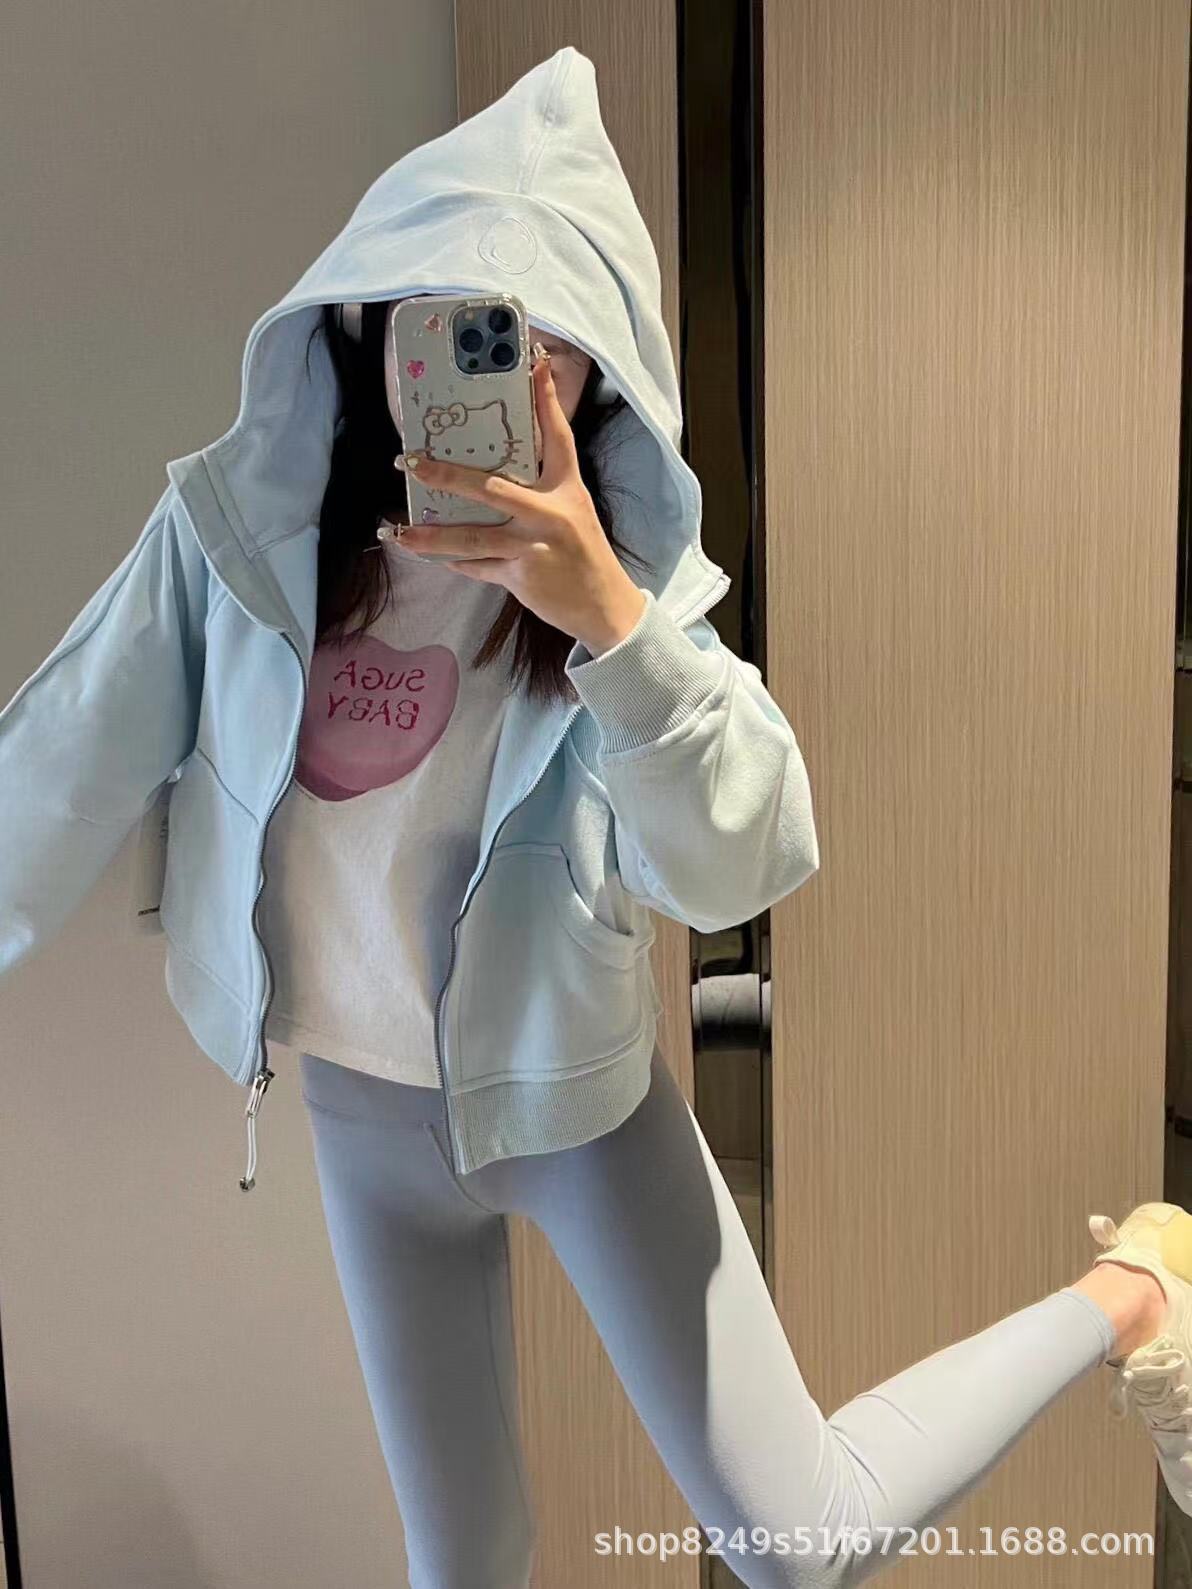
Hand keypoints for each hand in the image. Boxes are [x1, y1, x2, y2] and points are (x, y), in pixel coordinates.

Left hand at [393, 353, 647, 655]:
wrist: (602, 605)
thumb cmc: (582, 552)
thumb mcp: (572, 509)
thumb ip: (541, 485)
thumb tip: (498, 466)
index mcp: (566, 487)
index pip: (557, 435)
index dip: (545, 398)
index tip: (534, 362)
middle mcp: (549, 512)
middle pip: (490, 487)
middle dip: (446, 476)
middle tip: (412, 463)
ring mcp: (532, 545)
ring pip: (471, 536)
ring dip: (431, 536)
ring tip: (398, 532)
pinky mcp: (520, 575)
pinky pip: (477, 565)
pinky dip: (454, 562)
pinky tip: (432, 556)